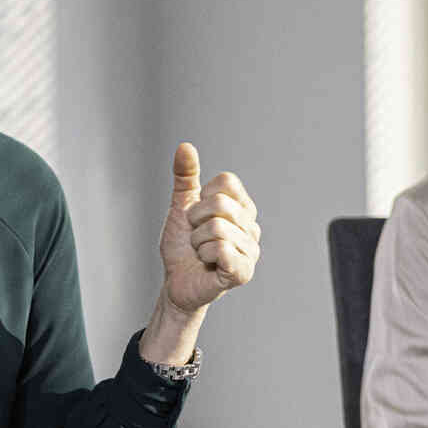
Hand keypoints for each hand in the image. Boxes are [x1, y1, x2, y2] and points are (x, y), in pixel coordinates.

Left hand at [157, 142, 260, 314]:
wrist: (175, 282)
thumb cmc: (182, 247)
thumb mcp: (180, 206)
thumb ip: (185, 176)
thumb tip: (185, 146)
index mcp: (242, 208)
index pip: (227, 181)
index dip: (202, 197)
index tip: (197, 216)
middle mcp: (252, 227)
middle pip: (220, 204)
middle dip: (195, 221)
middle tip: (196, 237)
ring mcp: (251, 250)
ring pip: (218, 228)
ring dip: (198, 241)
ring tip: (201, 252)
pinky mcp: (244, 271)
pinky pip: (222, 249)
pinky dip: (205, 254)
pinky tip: (208, 263)